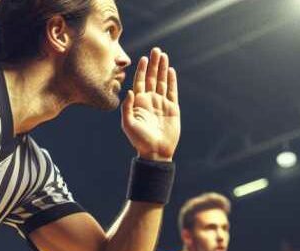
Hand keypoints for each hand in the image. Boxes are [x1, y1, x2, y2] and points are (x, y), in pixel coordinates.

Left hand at [121, 47, 180, 161]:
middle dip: (154, 64)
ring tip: (164, 55)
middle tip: (156, 50)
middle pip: (152, 78)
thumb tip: (130, 91)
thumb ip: (127, 107)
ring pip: (162, 82)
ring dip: (163, 68)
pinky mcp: (172, 108)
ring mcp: (161, 103)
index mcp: (138, 103)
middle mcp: (149, 101)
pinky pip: (172, 91)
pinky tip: (170, 70)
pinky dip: (172, 80)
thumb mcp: (128, 124)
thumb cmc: (139, 140)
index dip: (142, 70)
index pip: (140, 82)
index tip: (144, 58)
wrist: (156, 151)